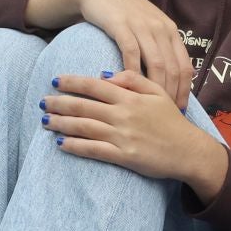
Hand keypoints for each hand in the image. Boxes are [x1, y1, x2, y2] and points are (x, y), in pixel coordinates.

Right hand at [27, 0, 193, 108]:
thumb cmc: (123, 13)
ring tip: (148, 109)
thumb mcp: (148, 27)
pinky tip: (127, 89)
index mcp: (170, 31)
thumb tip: (172, 78)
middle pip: (172, 69)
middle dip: (170, 95)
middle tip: (163, 115)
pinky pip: (131, 53)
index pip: (185, 67)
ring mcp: (142, 25)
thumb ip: (161, 47)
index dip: (184, 91)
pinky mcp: (121, 25)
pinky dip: (132, 73)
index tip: (179, 110)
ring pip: (155, 64)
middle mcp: (160, 28)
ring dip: (153, 89)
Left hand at [43, 71, 227, 195]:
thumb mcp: (158, 92)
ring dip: (61, 123)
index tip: (55, 80)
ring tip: (45, 121)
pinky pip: (93, 150)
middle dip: (59, 103)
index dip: (72, 82)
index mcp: (130, 98)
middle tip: (42, 101)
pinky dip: (75, 146)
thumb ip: (133, 79)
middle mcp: (123, 115)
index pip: (95, 86)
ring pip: (84, 127)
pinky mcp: (123, 156)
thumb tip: (105, 74)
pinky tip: (61, 143)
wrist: (189, 151)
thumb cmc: (171, 121)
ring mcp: (122, 136)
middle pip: (84, 106)